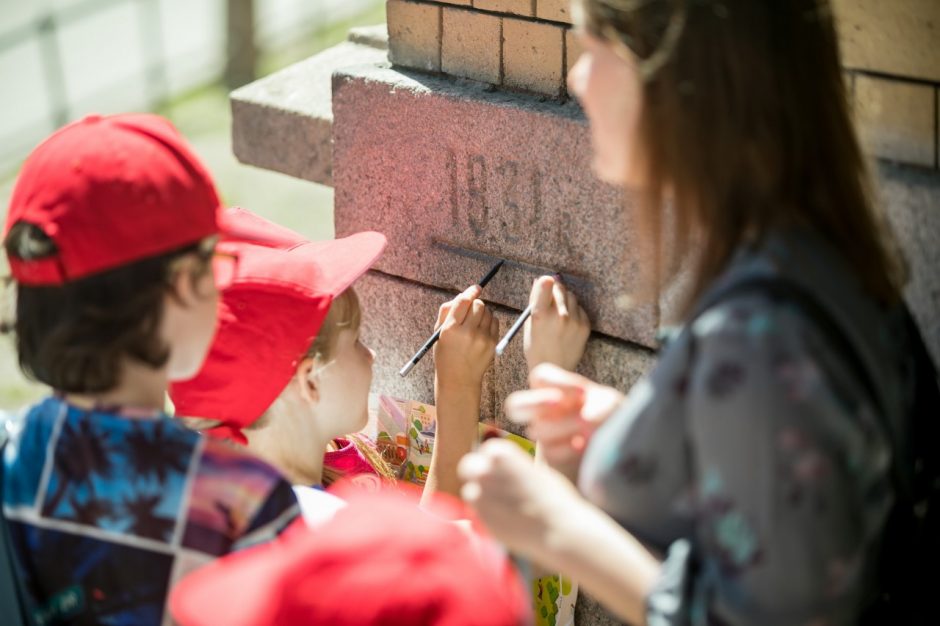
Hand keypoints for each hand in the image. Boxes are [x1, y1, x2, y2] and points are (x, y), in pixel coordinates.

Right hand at [434, 285, 498, 392]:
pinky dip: (489, 321)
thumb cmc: (446, 354)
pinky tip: (482, 329)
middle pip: (478, 305)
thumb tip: (463, 295)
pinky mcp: (492, 344)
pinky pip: (495, 321)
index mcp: (450, 330)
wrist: (459, 380)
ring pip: (488, 312)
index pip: (463, 302)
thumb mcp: (438, 334)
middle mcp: (467, 333)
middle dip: (475, 304)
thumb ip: (446, 312)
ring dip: (482, 312)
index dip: (469, 292)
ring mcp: (482, 339)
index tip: (475, 288)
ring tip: (475, 323)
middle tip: (471, 310)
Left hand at [459, 438, 584, 564]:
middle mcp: (485, 472)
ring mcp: (481, 497)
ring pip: (469, 493)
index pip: (486, 450)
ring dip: (481, 497)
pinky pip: (477, 515)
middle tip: (489, 484)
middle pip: (467, 467)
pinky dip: (486, 516)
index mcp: (501, 454)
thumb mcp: (537, 470)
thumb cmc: (554, 498)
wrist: (559, 529)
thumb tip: (509, 467)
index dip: (493, 460)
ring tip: (503, 505)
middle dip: (476, 474)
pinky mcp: (481, 520)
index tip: (500, 468)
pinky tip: (506, 519)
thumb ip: (516, 467)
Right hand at [505, 364, 623, 478]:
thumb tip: (585, 420)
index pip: (540, 377)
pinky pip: (550, 453)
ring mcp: (543, 434)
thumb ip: (600, 405)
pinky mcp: (550, 456)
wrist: (617, 446)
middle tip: (559, 404)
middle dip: (536, 403)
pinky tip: (584, 447)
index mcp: (554, 389)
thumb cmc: (611, 416)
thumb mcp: (610, 403)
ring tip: (589, 431)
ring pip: (538, 430)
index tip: (584, 393)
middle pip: (515, 404)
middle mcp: (542, 410)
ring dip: (565, 428)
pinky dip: (569, 449)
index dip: (558, 383)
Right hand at [524, 276, 589, 371]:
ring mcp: (574, 321)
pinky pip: (580, 308)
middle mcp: (559, 316)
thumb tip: (540, 281)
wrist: (554, 369)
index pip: (546, 284)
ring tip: (559, 314)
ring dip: (565, 300)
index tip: (546, 283)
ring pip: (571, 296)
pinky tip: (567, 323)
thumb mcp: (530, 324)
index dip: (546, 282)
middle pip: (559, 288)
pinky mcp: (585, 326)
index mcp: (540, 315)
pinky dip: (574, 311)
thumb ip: (535, 302)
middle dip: (555, 290)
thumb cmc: (537, 347)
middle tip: (551, 299)